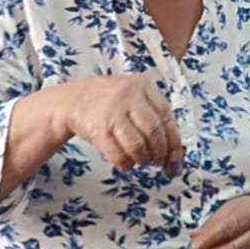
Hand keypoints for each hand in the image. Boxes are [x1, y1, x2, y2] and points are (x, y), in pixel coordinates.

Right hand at [61, 75, 182, 171]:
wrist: (74, 100)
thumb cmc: (111, 102)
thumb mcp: (135, 97)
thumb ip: (155, 116)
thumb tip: (175, 151)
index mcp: (142, 85)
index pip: (166, 116)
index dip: (173, 140)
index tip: (175, 156)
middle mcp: (128, 95)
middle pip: (154, 131)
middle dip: (159, 152)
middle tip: (158, 160)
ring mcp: (112, 112)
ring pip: (138, 145)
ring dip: (143, 159)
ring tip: (141, 160)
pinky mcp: (99, 129)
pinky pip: (118, 154)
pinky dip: (126, 163)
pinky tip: (126, 162)